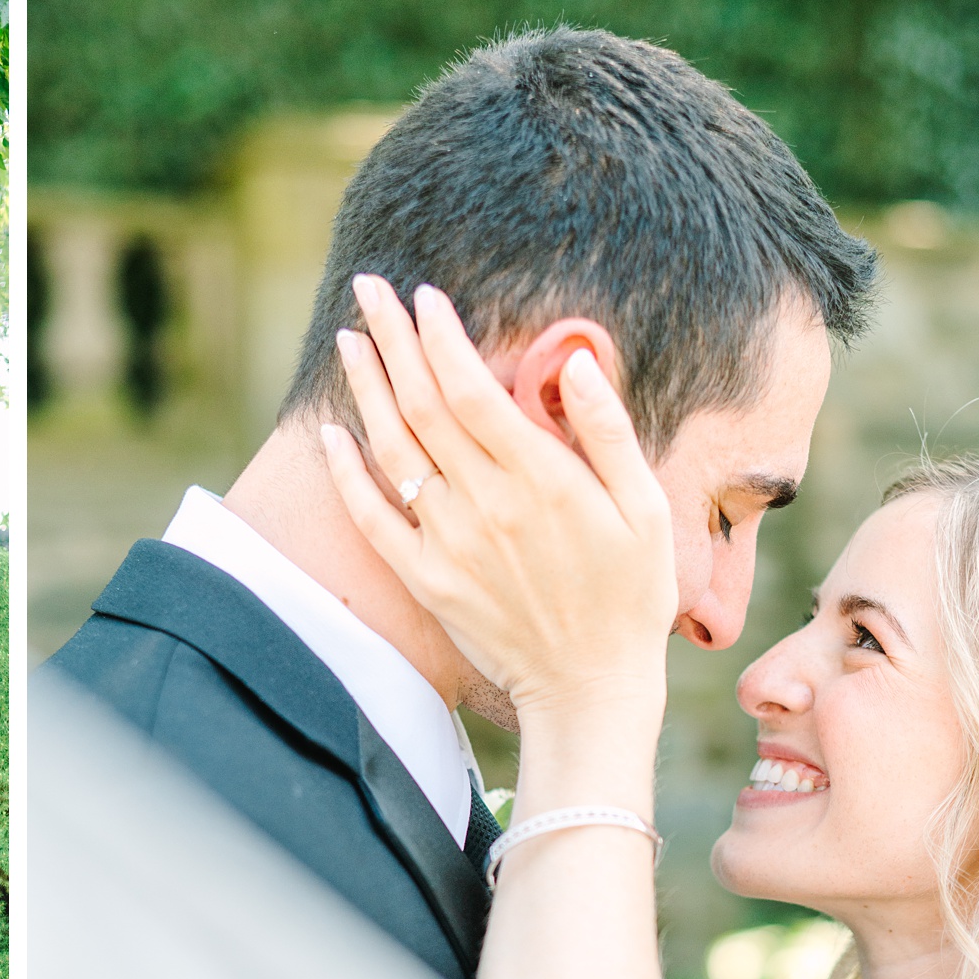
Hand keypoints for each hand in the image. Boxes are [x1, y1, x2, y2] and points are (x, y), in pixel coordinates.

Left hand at [319, 275, 675, 728]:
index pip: (471, 387)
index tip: (426, 296)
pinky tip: (331, 431)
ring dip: (366, 387)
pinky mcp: (425, 579)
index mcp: (541, 480)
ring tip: (349, 339)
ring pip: (392, 449)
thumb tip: (573, 362)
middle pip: (422, 404)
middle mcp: (485, 506)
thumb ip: (607, 432)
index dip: (441, 336)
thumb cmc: (629, 596)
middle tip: (369, 289)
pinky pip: (372, 517)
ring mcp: (447, 543)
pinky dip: (346, 471)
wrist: (588, 689)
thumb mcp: (647, 510)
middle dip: (392, 338)